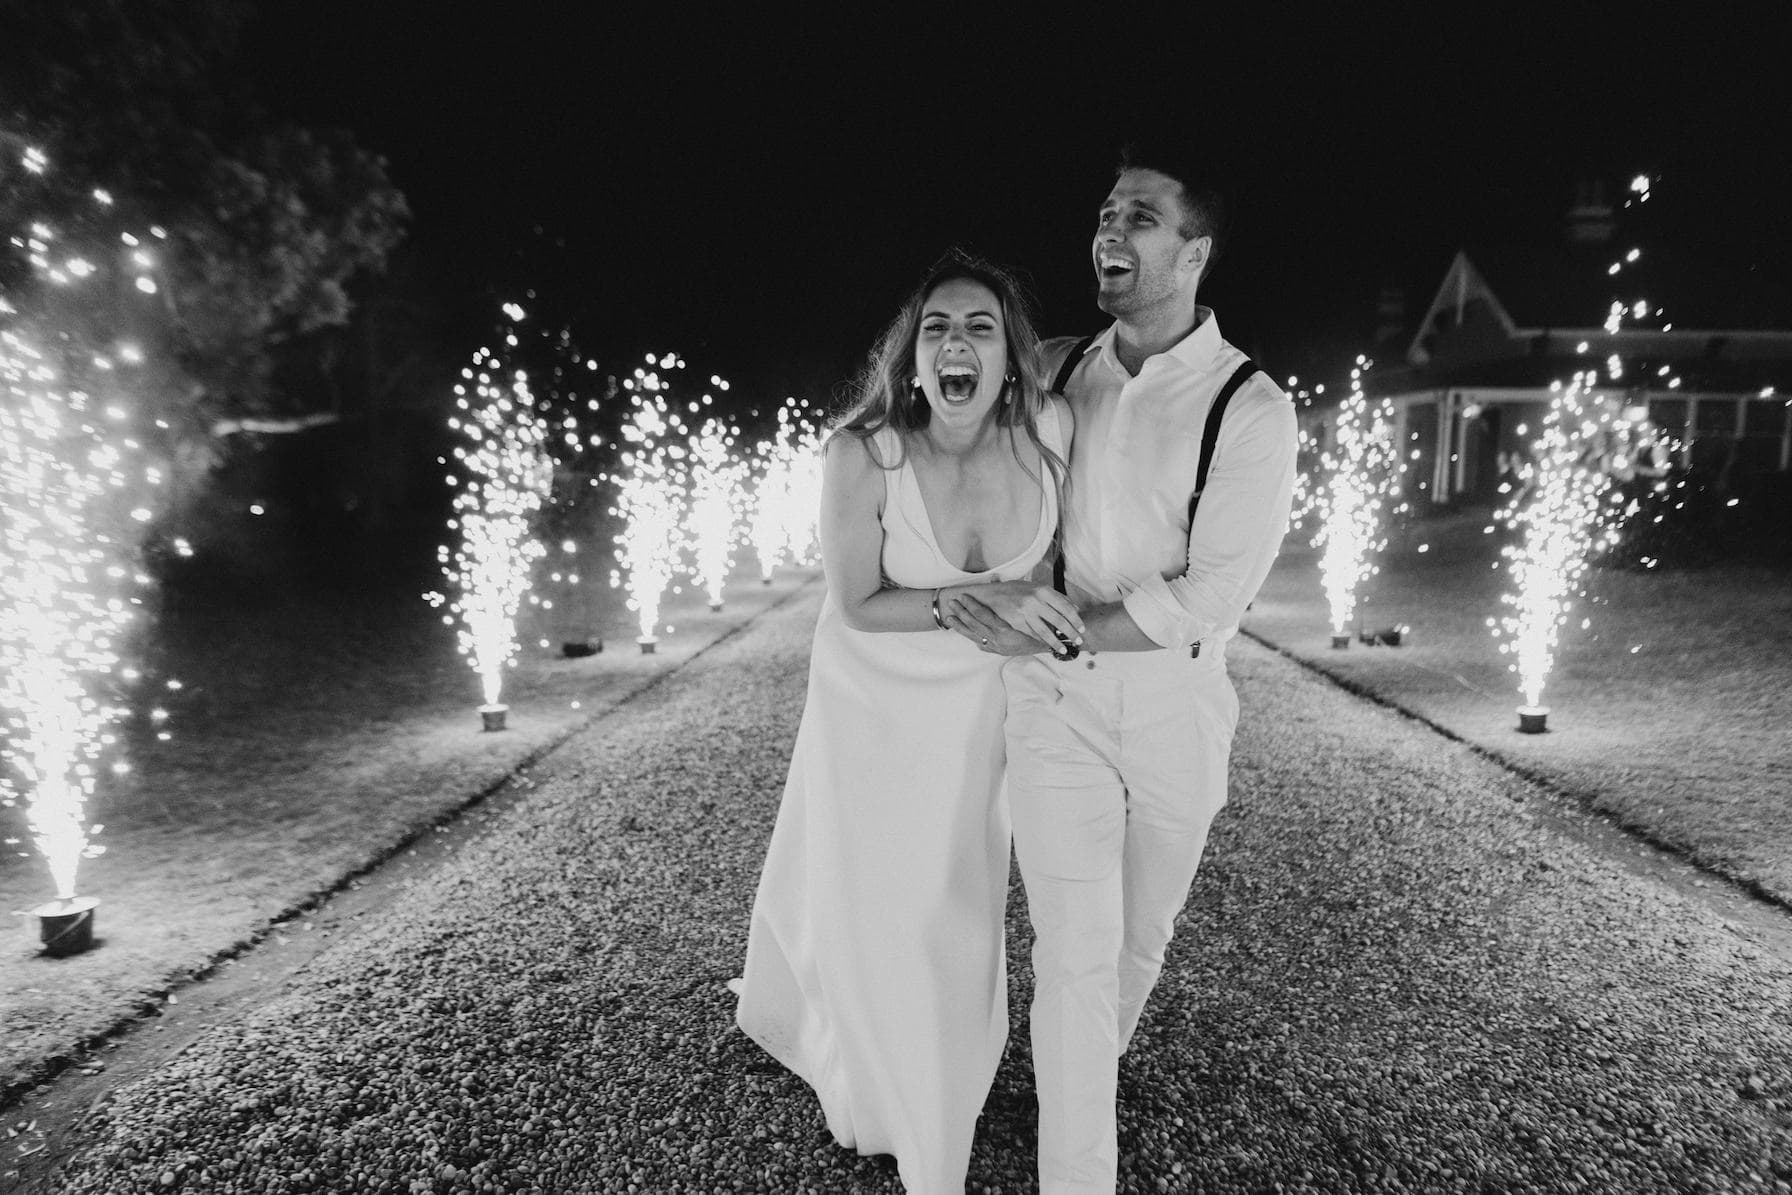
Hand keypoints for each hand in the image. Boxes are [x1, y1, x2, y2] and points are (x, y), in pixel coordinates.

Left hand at [944, 597, 1056, 656]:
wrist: (1055, 646)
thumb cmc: (1042, 625)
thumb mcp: (1030, 610)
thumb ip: (1012, 596)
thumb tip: (995, 579)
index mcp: (1005, 628)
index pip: (982, 614)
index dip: (970, 605)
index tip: (962, 596)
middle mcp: (998, 639)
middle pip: (974, 624)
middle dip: (961, 613)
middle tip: (951, 603)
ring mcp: (996, 646)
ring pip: (973, 634)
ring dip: (960, 626)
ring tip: (949, 617)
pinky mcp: (997, 650)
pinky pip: (979, 643)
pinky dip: (970, 636)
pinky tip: (962, 631)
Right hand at [947, 581, 1083, 646]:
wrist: (991, 595)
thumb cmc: (1015, 590)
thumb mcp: (1036, 587)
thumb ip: (1055, 596)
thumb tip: (1074, 607)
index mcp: (1042, 590)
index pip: (1065, 606)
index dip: (1076, 619)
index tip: (1082, 628)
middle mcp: (1035, 600)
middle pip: (1059, 620)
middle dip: (1071, 633)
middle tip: (1078, 641)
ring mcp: (1025, 612)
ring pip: (1046, 631)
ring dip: (1056, 642)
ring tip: (1064, 649)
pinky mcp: (1016, 622)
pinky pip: (1032, 634)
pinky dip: (1041, 641)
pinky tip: (1047, 645)